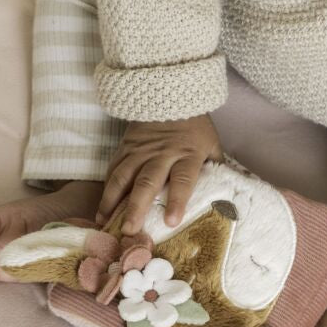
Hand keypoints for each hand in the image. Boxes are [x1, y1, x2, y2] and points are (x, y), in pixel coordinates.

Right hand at [96, 114, 223, 235]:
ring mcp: (140, 151)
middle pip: (147, 182)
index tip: (171, 222)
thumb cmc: (194, 127)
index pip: (182, 179)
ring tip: (105, 223)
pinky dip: (106, 189)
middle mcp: (161, 154)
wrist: (170, 96)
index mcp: (187, 154)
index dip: (177, 200)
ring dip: (112, 201)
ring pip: (123, 177)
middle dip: (136, 207)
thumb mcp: (211, 145)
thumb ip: (215, 170)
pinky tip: (102, 208)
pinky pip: (113, 170)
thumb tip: (225, 199)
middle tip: (129, 230)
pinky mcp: (125, 148)